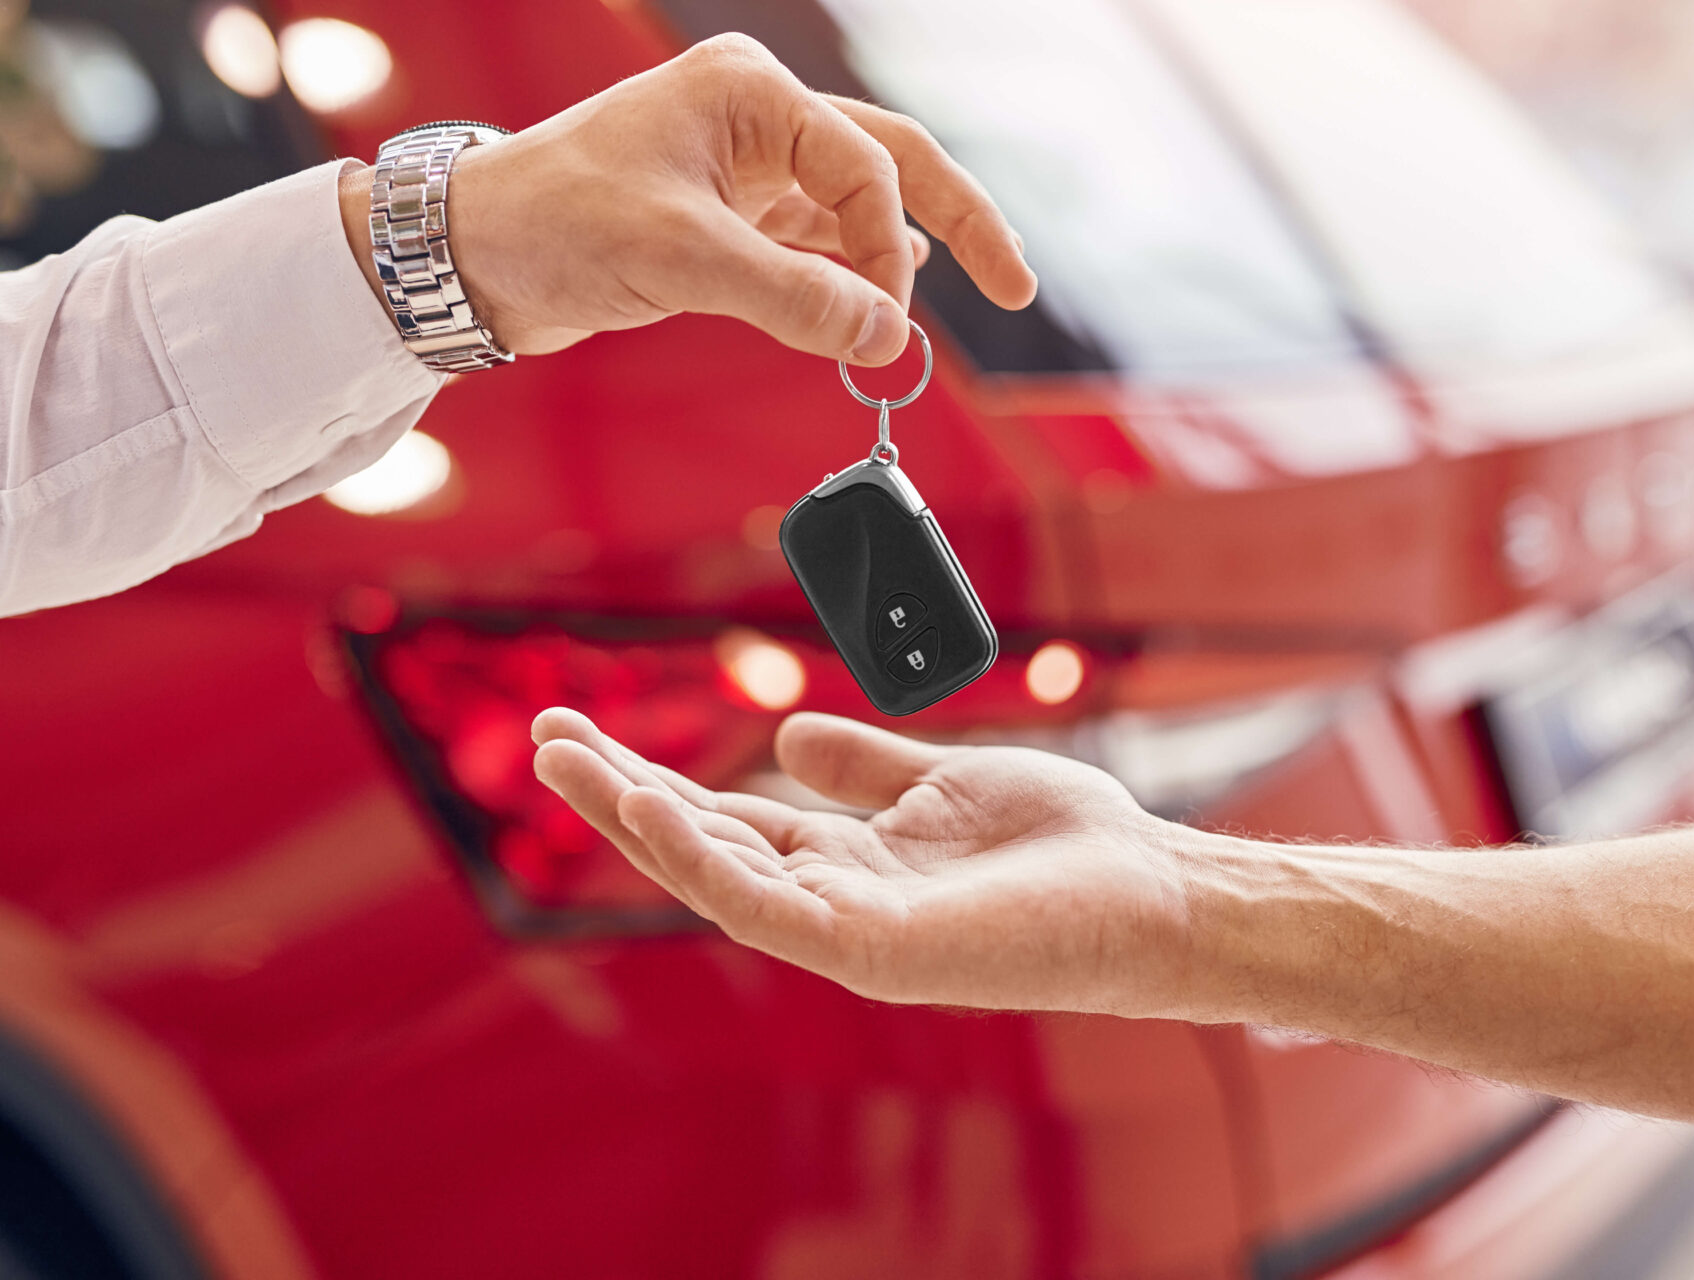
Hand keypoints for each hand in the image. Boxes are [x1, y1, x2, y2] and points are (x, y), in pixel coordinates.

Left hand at [341, 33, 1035, 361]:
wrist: (468, 255)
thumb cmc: (557, 225)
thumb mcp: (683, 260)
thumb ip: (796, 298)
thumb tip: (889, 338)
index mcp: (751, 94)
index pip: (865, 171)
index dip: (886, 257)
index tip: (881, 332)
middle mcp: (755, 119)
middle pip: (888, 165)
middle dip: (957, 221)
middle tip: (1018, 284)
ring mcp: (741, 167)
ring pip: (855, 205)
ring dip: (903, 251)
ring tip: (977, 289)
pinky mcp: (722, 216)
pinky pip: (812, 239)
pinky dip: (852, 269)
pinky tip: (884, 295)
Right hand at [530, 708, 1209, 1017]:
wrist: (1151, 891)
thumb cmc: (1061, 845)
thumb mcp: (942, 781)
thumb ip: (865, 769)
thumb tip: (786, 738)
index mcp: (846, 861)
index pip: (727, 817)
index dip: (653, 775)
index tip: (584, 726)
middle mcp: (833, 900)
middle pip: (701, 843)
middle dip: (618, 792)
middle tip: (541, 735)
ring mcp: (848, 932)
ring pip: (714, 876)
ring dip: (637, 819)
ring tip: (569, 759)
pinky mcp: (874, 952)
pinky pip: (767, 904)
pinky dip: (703, 858)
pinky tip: (655, 804)